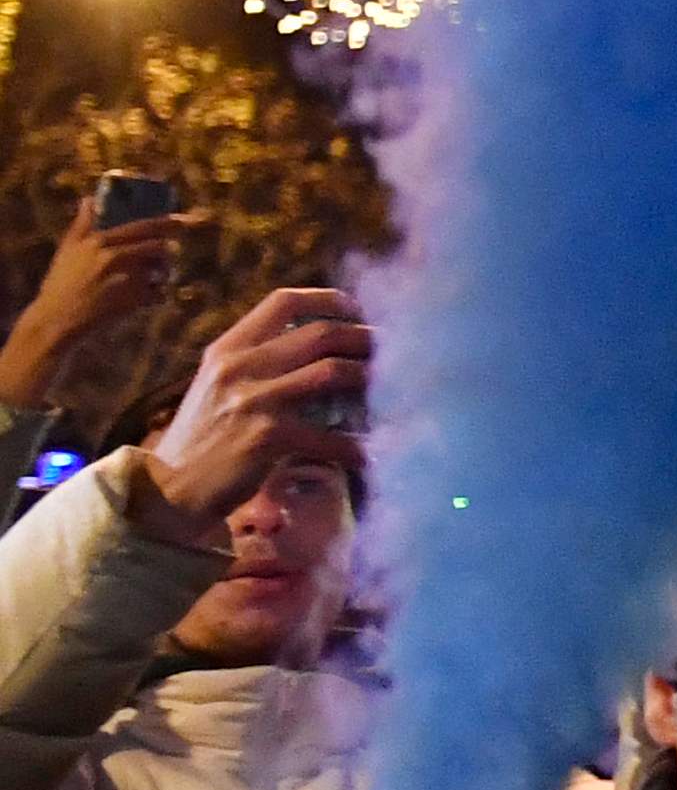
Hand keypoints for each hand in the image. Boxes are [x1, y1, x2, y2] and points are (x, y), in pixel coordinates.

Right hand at [0, 207, 198, 423]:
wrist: (57, 320)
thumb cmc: (61, 284)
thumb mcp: (68, 250)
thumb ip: (82, 224)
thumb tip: (88, 198)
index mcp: (99, 242)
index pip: (142, 227)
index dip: (167, 223)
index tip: (184, 220)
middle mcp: (115, 257)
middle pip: (158, 247)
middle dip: (166, 252)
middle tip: (164, 257)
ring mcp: (126, 279)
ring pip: (161, 272)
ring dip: (162, 275)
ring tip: (151, 279)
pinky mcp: (133, 301)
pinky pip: (158, 295)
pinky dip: (156, 296)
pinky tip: (144, 299)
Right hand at [129, 287, 369, 549]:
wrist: (168, 489)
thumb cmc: (203, 437)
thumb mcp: (219, 385)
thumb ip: (259, 360)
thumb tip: (322, 342)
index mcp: (228, 348)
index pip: (284, 301)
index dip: (330, 300)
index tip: (359, 311)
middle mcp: (240, 367)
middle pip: (322, 334)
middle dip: (366, 339)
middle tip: (394, 353)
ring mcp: (254, 401)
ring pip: (334, 372)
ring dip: (373, 380)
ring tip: (396, 391)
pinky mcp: (268, 439)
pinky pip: (332, 438)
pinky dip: (359, 447)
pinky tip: (374, 454)